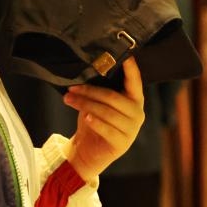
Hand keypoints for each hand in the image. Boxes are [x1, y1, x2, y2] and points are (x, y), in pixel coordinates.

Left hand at [64, 57, 144, 181]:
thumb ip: (100, 89)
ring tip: (69, 99)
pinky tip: (86, 117)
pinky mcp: (122, 144)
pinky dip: (95, 122)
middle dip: (90, 91)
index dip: (131, 67)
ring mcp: (132, 130)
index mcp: (135, 100)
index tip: (126, 54)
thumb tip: (87, 69)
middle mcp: (138, 113)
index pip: (135, 80)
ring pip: (107, 112)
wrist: (88, 152)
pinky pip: (106, 129)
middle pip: (113, 97)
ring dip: (85, 104)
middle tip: (72, 87)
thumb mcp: (97, 102)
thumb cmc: (94, 122)